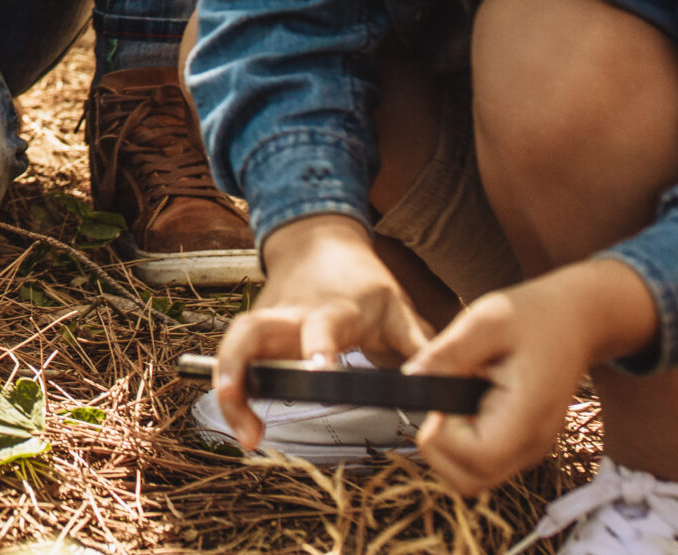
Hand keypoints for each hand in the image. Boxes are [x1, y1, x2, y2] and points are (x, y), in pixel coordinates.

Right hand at [211, 215, 431, 450]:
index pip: (321, 328)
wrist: (318, 242)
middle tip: (250, 424)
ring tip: (245, 434)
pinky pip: (233, 357)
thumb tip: (448, 385)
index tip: (321, 376)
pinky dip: (231, 389)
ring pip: (234, 345)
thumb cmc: (362, 282)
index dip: (318, 350)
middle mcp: (290, 314)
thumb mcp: (398, 307)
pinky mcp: (254, 330)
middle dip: (240, 371)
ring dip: (229, 386)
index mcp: (333, 309)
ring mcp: (266, 320)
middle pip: (251, 334)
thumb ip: (420, 346)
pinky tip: (243, 422)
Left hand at [408, 263, 644, 494]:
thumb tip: (410, 378)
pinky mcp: (521, 445)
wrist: (575, 321)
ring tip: (452, 401)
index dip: (444, 433)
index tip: (441, 395)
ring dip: (447, 447)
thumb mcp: (486, 321)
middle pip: (469, 481)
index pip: (476, 458)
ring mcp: (529, 449)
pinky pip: (482, 464)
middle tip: (441, 400)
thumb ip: (448, 352)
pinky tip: (465, 406)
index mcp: (528, 415)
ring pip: (473, 479)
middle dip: (438, 446)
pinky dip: (461, 444)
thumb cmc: (534, 316)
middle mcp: (532, 444)